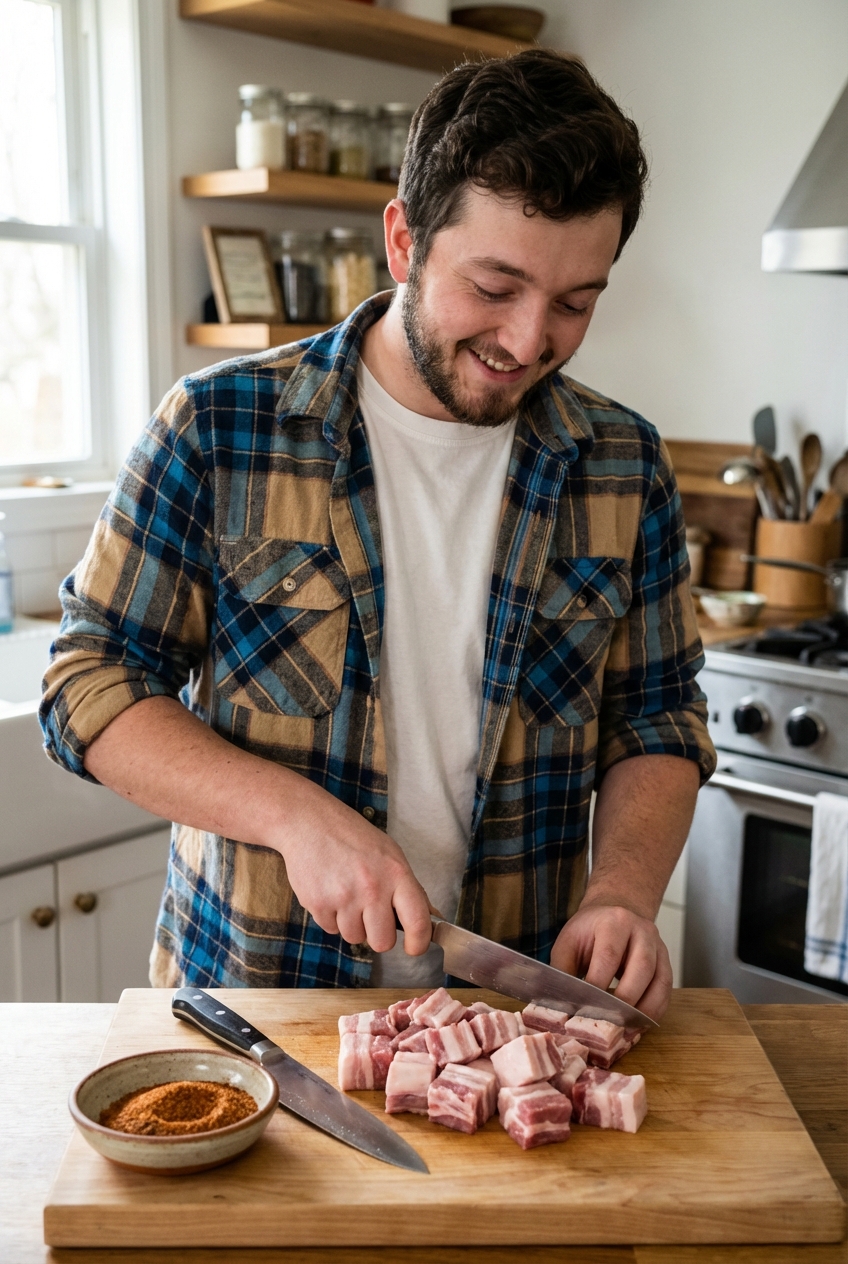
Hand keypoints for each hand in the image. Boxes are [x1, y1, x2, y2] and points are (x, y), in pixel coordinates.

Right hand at [273, 784, 432, 956]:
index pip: (418, 921)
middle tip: (372, 915)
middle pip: (383, 942)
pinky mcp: (318, 904)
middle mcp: (372, 888)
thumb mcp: (389, 854)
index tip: (415, 948)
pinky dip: (331, 917)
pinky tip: (330, 891)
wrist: (308, 822)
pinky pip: (331, 930)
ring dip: (352, 924)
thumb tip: (431, 917)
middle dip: (379, 934)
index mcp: (396, 873)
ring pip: (355, 938)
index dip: (420, 943)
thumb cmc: (352, 836)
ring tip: (347, 895)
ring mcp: (343, 897)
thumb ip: (410, 888)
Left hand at [550, 903, 672, 1020]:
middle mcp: (642, 930)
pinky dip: (655, 1010)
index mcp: (614, 921)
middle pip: (641, 967)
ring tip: (626, 1030)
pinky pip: (666, 990)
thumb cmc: (589, 932)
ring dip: (644, 1009)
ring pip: (660, 981)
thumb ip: (563, 970)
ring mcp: (658, 946)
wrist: (614, 913)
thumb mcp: (569, 942)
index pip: (609, 955)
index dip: (598, 984)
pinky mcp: (666, 963)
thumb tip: (560, 1003)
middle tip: (609, 1022)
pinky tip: (639, 1024)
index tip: (586, 1007)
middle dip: (625, 999)